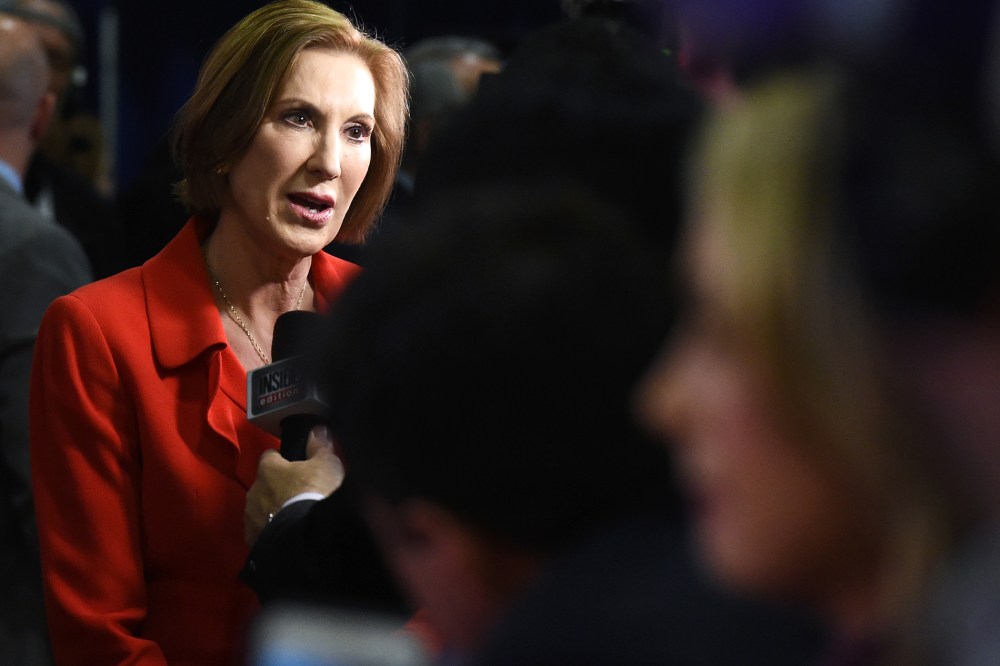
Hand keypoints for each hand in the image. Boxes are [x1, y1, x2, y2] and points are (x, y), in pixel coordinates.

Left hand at [244, 425, 344, 545]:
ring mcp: (251, 517)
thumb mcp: (326, 464)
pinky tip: (286, 532)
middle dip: (276, 487)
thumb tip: (317, 430)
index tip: (292, 464)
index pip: (269, 457)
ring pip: (260, 508)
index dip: (281, 459)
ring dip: (272, 510)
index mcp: (268, 468)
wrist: (304, 535)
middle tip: (297, 493)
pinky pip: (261, 531)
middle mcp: (254, 490)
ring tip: (292, 516)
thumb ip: (320, 446)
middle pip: (263, 484)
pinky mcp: (253, 539)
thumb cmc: (314, 492)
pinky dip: (271, 530)